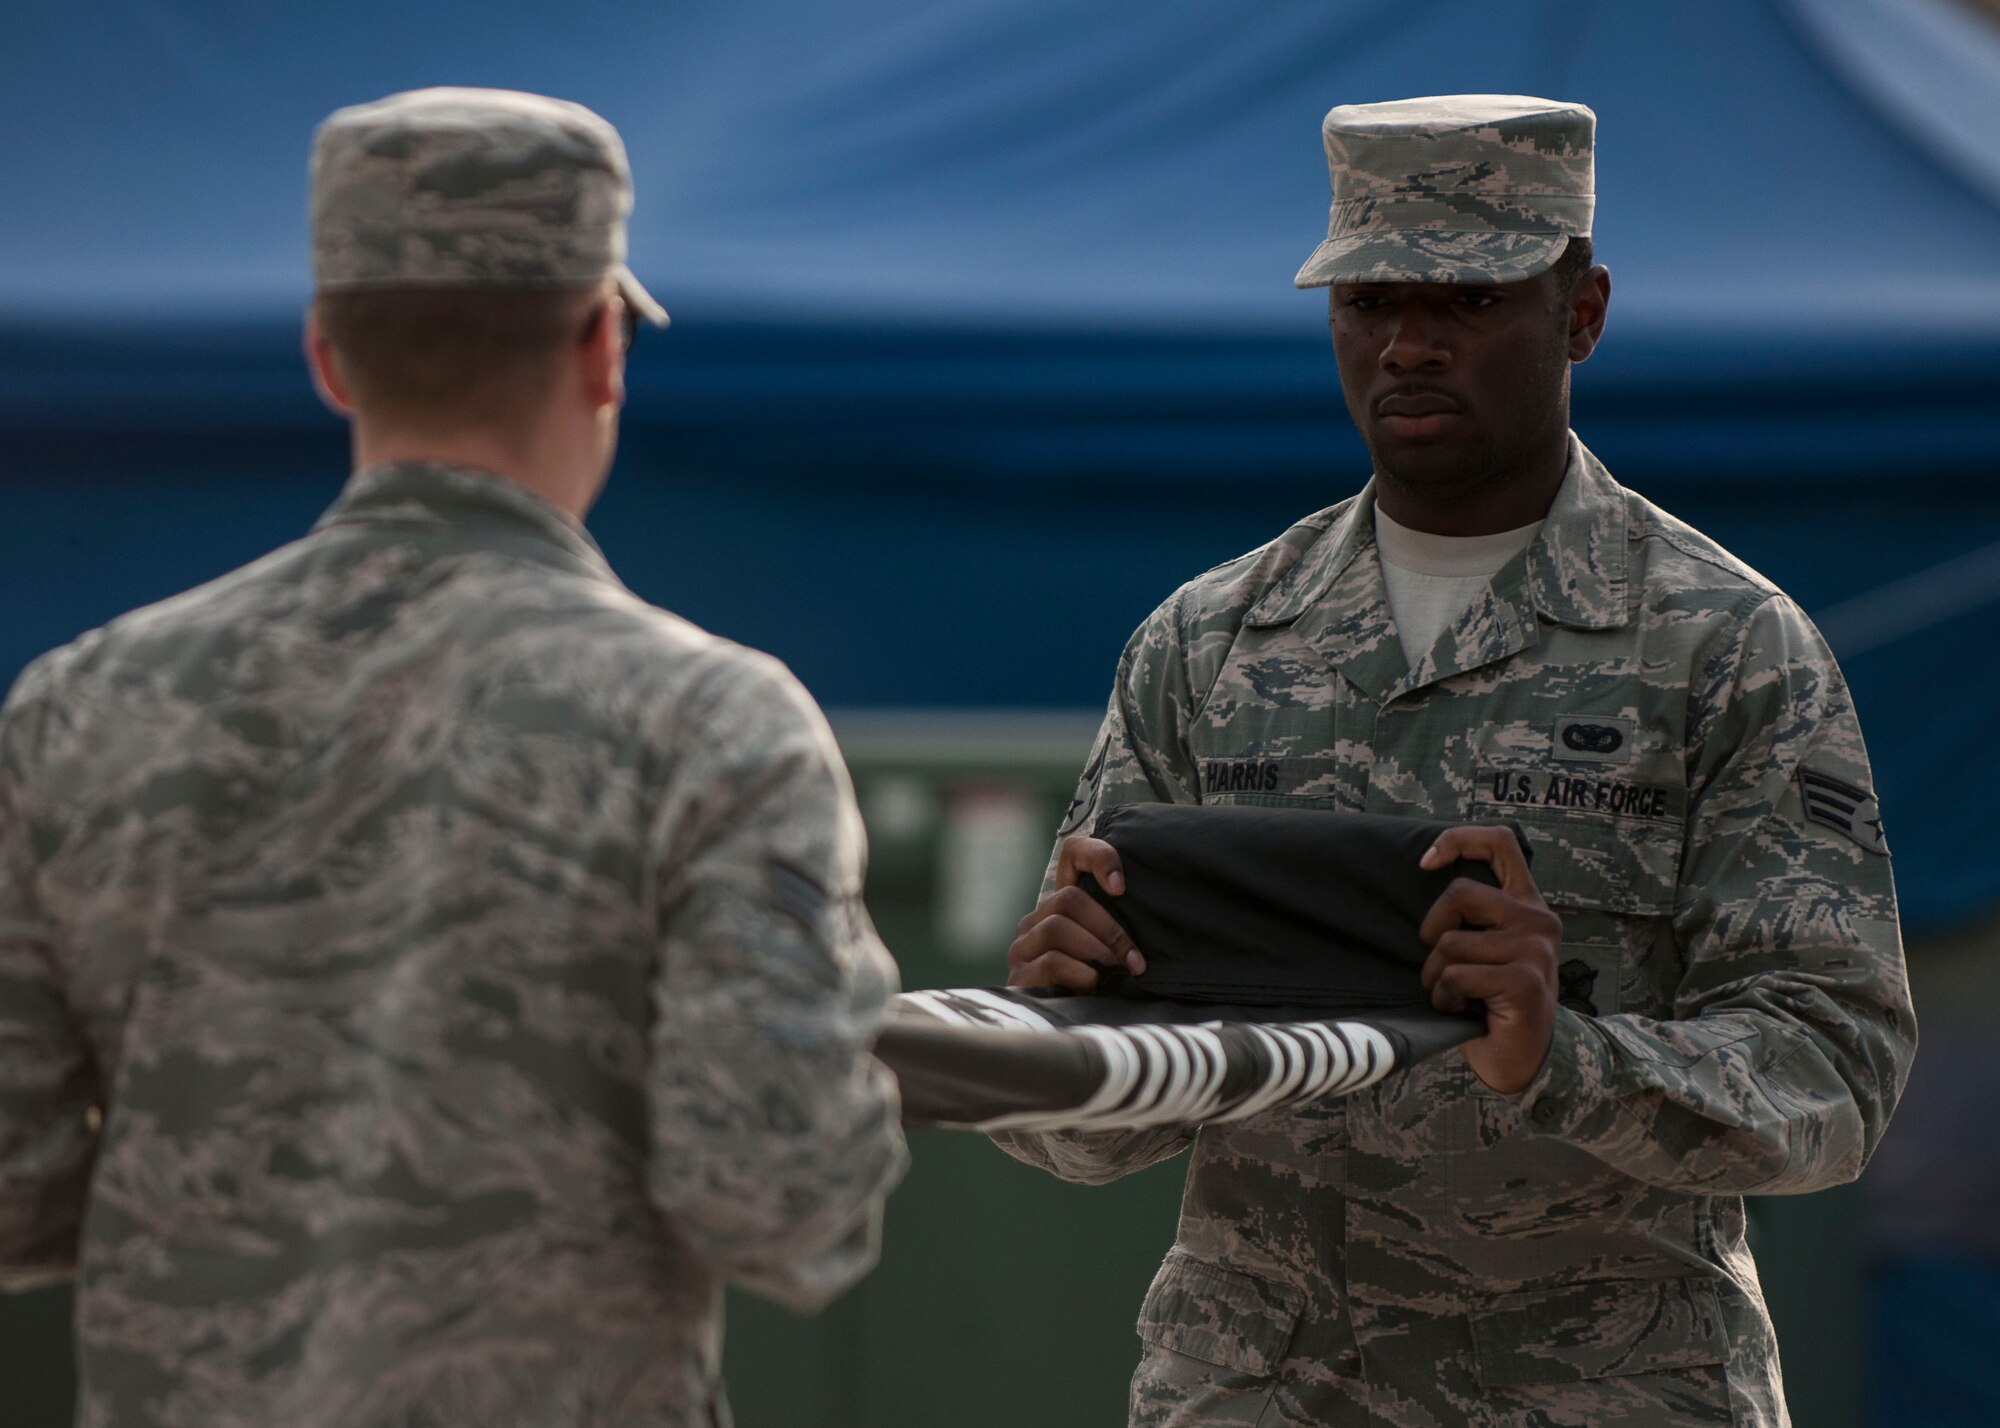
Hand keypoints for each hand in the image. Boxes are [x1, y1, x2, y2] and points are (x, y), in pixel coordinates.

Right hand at [1005, 835, 1147, 990]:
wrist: (1065, 1032)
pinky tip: (1092, 984)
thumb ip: (1117, 927)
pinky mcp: (1019, 975)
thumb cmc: (1098, 987)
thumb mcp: (1112, 951)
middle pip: (1069, 899)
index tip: (1122, 886)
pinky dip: (1080, 971)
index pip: (1073, 854)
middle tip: (1132, 957)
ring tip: (1115, 970)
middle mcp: (1036, 920)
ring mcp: (1022, 947)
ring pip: (1057, 927)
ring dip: (1095, 949)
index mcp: (1060, 906)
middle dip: (1109, 928)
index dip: (1098, 857)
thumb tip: (1139, 905)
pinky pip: (1051, 961)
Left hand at [1418, 825, 1562, 1093]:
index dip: (1458, 840)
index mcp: (1527, 904)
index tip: (1426, 862)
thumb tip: (1425, 873)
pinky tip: (1461, 1010)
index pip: (1501, 843)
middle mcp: (1538, 919)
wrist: (1522, 1060)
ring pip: (1450, 942)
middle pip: (1459, 892)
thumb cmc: (1491, 1001)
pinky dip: (1445, 997)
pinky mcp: (1524, 979)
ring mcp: (1535, 948)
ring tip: (1454, 995)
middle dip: (1432, 930)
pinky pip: (1456, 974)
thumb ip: (1472, 915)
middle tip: (1440, 965)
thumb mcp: (1484, 947)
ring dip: (1436, 975)